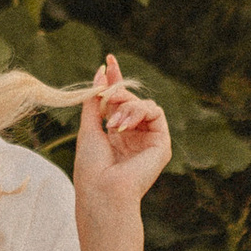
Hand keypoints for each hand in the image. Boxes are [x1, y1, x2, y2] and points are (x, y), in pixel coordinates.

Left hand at [72, 54, 170, 210]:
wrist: (102, 190)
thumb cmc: (91, 166)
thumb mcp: (89, 127)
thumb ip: (96, 100)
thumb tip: (101, 72)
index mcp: (116, 134)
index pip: (118, 102)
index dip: (114, 81)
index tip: (108, 60)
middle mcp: (134, 136)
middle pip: (132, 99)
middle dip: (118, 91)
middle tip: (107, 92)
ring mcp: (148, 140)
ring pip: (143, 104)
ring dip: (126, 105)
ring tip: (112, 120)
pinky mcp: (161, 144)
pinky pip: (155, 112)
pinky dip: (138, 111)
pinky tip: (123, 125)